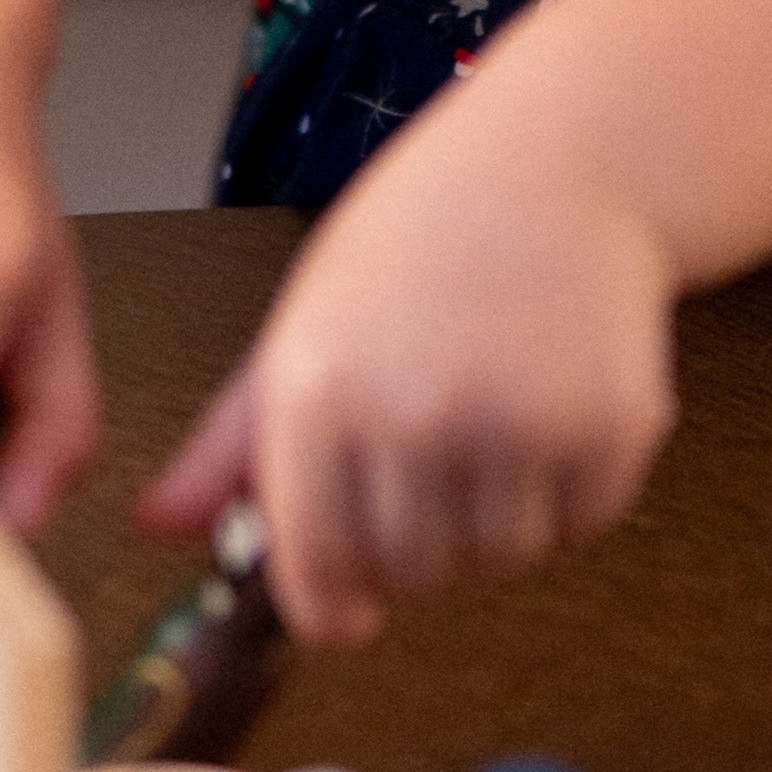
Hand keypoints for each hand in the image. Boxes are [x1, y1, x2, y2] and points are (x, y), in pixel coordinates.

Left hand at [139, 99, 677, 645]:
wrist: (559, 158)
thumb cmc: (422, 233)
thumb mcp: (306, 320)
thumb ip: (232, 440)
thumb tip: (161, 527)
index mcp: (320, 389)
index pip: (315, 569)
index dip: (330, 607)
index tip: (347, 613)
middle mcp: (415, 412)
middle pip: (412, 573)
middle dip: (418, 542)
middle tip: (432, 459)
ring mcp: (518, 421)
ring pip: (499, 558)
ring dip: (497, 517)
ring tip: (494, 418)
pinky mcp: (609, 424)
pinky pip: (582, 522)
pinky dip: (571, 489)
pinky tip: (552, 404)